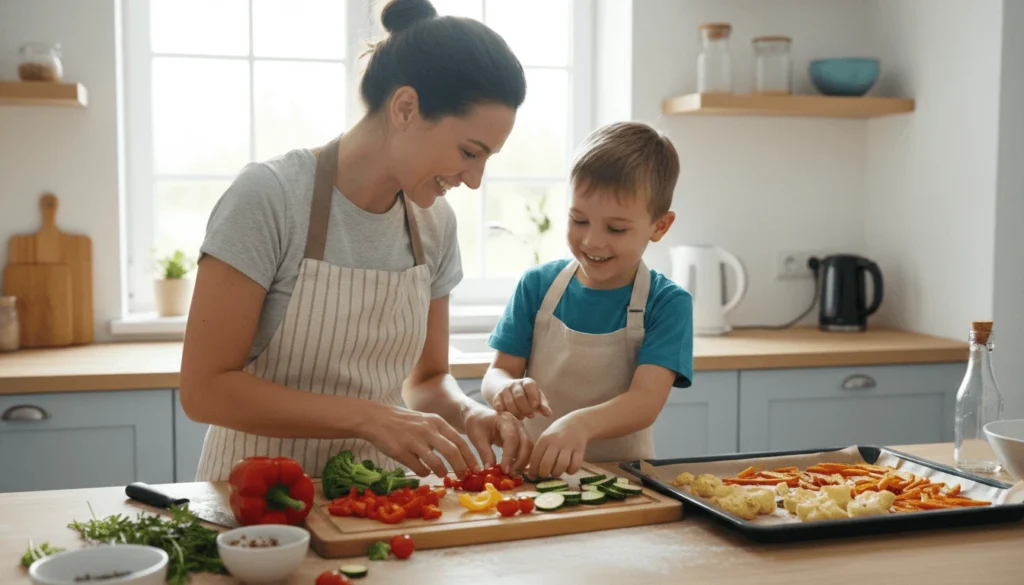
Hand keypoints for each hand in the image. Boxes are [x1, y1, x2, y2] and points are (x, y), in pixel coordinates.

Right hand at [360, 404, 480, 477]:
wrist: (377, 419)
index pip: (460, 441)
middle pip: (452, 452)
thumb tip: (460, 454)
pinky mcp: (401, 452)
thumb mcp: (426, 421)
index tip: (476, 469)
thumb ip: (442, 434)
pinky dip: (425, 473)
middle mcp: (427, 430)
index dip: (470, 457)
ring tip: (442, 474)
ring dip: (442, 472)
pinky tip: (424, 471)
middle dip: (461, 468)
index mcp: (436, 422)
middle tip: (463, 476)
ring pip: (436, 463)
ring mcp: (414, 441)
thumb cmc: (406, 422)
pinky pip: (419, 468)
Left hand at [462, 406, 533, 475]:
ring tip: (512, 475)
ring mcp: (522, 430)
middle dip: (520, 462)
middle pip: (526, 444)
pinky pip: (526, 450)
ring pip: (529, 448)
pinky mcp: (522, 437)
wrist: (478, 416)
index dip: (509, 456)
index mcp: (505, 419)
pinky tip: (514, 470)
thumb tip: (491, 470)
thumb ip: (485, 453)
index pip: (511, 439)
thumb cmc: (476, 423)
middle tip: (510, 476)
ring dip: (523, 463)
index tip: (504, 471)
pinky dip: (522, 461)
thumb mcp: (476, 437)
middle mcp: (517, 423)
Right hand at [491, 377, 552, 419]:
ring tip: (522, 417)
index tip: (535, 407)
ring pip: (509, 404)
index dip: (533, 397)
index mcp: (527, 382)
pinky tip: (511, 416)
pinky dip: (506, 413)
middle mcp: (514, 384)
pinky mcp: (496, 397)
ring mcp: (504, 390)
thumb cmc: (527, 396)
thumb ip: (543, 405)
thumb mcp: (537, 397)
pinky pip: (499, 407)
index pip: (530, 387)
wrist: (507, 388)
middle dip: (526, 409)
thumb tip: (548, 414)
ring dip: (517, 413)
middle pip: (519, 397)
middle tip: (530, 415)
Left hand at [526, 414, 588, 478]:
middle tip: (545, 475)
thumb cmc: (557, 433)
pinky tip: (568, 468)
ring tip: (556, 472)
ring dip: (557, 473)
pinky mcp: (580, 450)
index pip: (535, 458)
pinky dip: (571, 471)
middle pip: (547, 464)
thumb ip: (540, 451)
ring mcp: (568, 446)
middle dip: (544, 474)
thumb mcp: (546, 437)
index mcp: (545, 439)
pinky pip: (575, 466)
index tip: (533, 476)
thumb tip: (532, 471)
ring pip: (561, 466)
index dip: (533, 470)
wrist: (577, 423)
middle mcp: (556, 442)